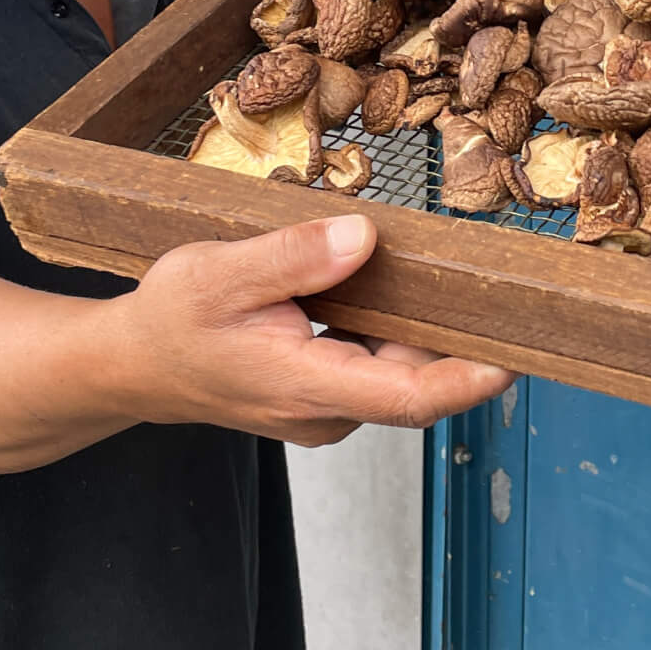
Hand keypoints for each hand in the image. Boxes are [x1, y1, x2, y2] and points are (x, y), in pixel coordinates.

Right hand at [122, 214, 513, 446]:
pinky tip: (393, 290)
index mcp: (306, 385)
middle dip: (457, 335)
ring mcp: (327, 410)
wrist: (133, 365)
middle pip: (417, 381)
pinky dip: (393, 332)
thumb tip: (365, 238)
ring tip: (445, 273)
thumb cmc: (170, 319)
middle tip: (492, 279)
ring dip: (422, 329)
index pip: (410, 396)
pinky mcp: (324, 398)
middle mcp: (326, 412)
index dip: (469, 378)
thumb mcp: (218, 273)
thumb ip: (293, 256)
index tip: (517, 351)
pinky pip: (377, 368)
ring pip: (398, 372)